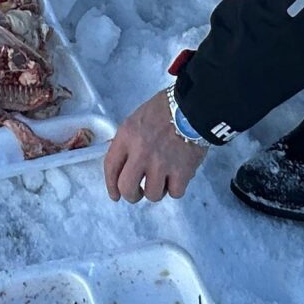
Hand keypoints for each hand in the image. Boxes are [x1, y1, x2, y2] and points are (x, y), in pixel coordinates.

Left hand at [101, 90, 208, 204]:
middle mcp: (141, 152)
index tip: (115, 194)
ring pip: (152, 195)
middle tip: (138, 193)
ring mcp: (161, 163)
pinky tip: (176, 178)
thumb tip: (122, 166)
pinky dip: (176, 188)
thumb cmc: (163, 111)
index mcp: (127, 136)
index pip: (111, 167)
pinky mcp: (182, 171)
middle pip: (127, 188)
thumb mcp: (136, 121)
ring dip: (157, 190)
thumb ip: (127, 143)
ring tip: (162, 179)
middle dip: (132, 195)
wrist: (193, 108)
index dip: (111, 185)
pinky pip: (175, 193)